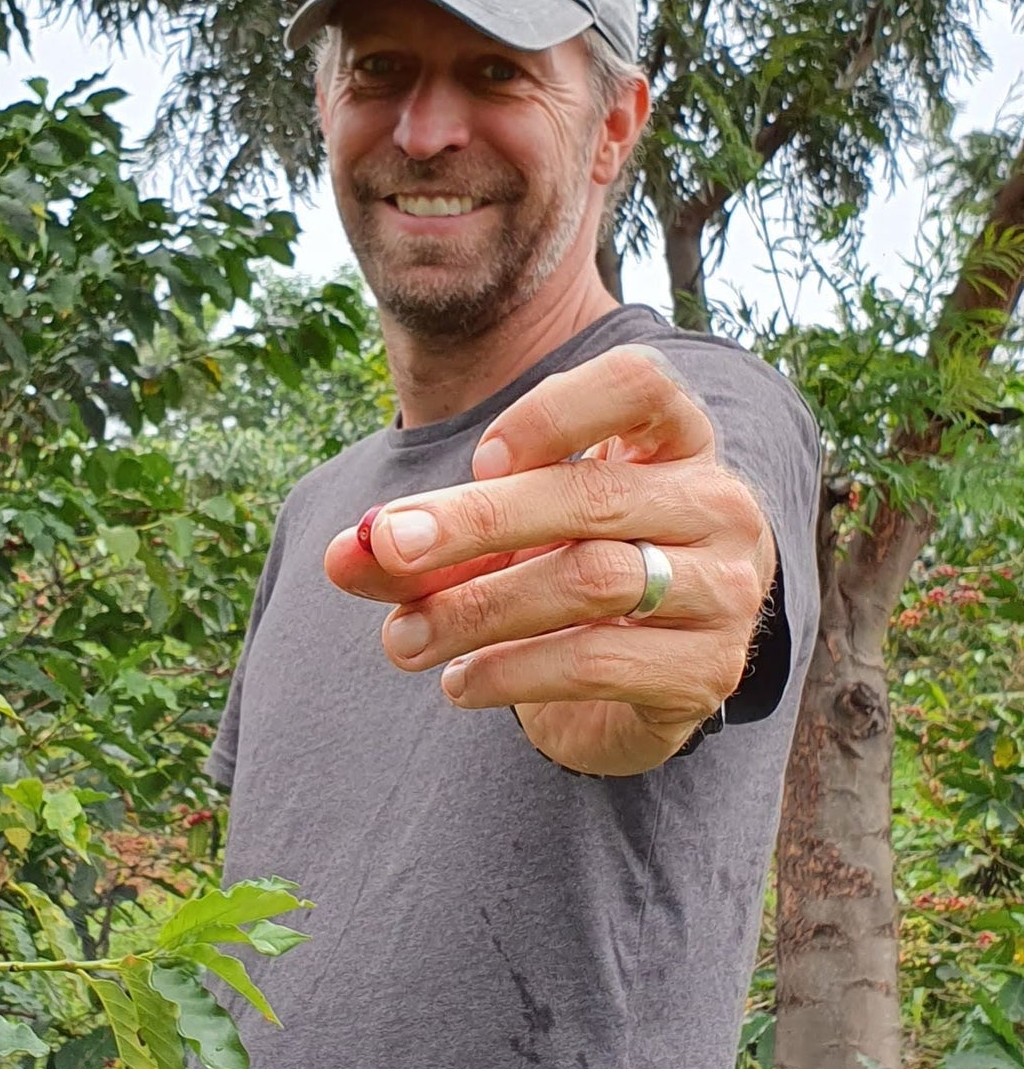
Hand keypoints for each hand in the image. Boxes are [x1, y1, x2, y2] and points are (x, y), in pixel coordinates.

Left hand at [323, 346, 775, 775]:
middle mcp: (718, 506)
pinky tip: (460, 684)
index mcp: (676, 442)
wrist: (641, 687)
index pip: (639, 382)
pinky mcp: (706, 673)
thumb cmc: (566, 578)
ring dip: (476, 610)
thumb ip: (424, 540)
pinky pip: (596, 661)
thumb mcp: (496, 543)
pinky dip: (510, 672)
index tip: (484, 459)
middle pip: (591, 495)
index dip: (555, 411)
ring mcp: (724, 592)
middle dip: (472, 522)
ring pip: (591, 581)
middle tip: (387, 548)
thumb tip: (344, 554)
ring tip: (403, 642)